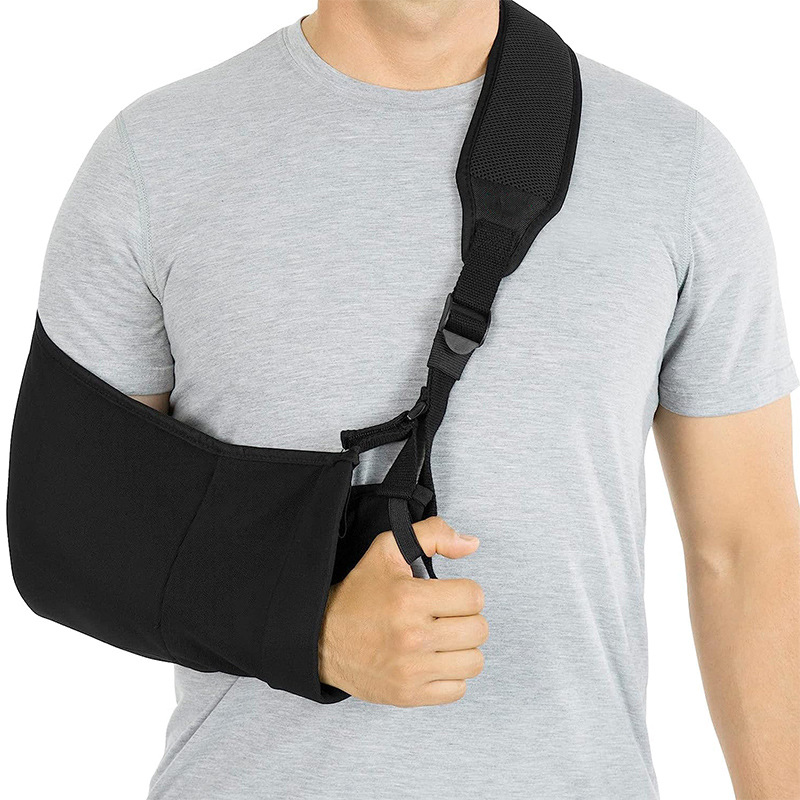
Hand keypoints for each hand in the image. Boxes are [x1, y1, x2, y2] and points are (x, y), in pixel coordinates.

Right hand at [318, 516, 486, 705]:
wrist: (321, 638)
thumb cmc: (358, 594)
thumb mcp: (388, 549)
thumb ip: (432, 534)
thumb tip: (471, 544)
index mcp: (409, 598)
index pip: (473, 597)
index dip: (465, 592)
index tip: (449, 595)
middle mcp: (412, 637)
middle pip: (478, 629)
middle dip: (466, 619)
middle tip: (446, 616)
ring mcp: (411, 670)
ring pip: (474, 661)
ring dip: (462, 648)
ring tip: (443, 639)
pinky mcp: (408, 695)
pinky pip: (458, 689)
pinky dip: (451, 675)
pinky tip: (434, 660)